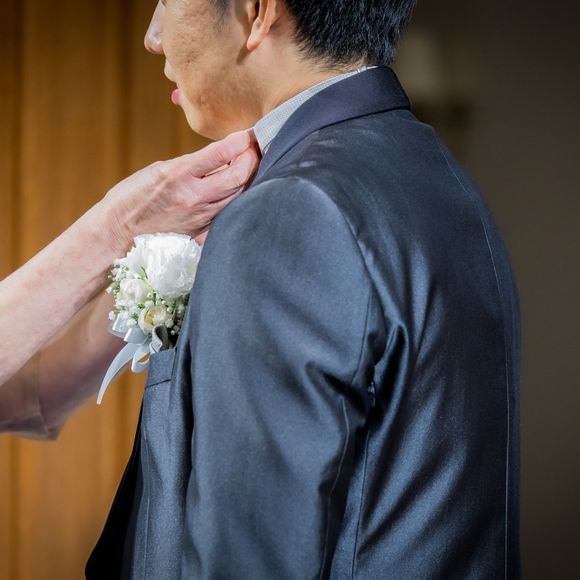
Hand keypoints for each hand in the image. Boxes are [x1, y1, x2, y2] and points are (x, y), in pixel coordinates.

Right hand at [101, 130, 259, 250]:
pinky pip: (228, 212)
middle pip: (239, 177)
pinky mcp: (202, 231)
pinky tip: (237, 190)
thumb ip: (194, 165)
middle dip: (251, 159)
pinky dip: (237, 198)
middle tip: (255, 150)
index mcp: (179, 174)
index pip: (221, 153)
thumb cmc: (134, 196)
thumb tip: (224, 159)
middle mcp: (193, 196)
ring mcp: (200, 216)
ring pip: (238, 195)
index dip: (241, 140)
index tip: (250, 133)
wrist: (119, 231)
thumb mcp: (161, 169)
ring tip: (249, 167)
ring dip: (248, 179)